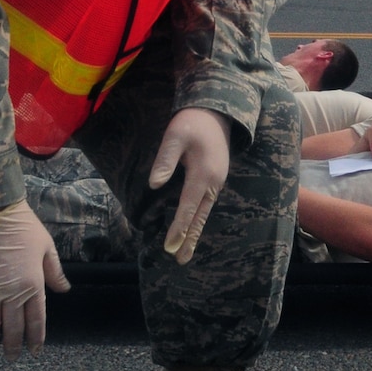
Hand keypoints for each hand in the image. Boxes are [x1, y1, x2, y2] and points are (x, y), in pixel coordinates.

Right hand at [0, 199, 69, 361]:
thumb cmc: (24, 226)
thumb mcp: (46, 247)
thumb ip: (54, 272)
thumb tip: (65, 290)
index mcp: (33, 284)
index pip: (36, 319)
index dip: (35, 338)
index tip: (35, 351)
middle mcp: (12, 292)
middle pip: (13, 327)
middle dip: (13, 346)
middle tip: (11, 359)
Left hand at [150, 107, 231, 264]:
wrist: (217, 110)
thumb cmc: (192, 121)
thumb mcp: (174, 136)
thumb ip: (165, 160)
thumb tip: (153, 184)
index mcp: (203, 173)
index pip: (188, 206)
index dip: (179, 227)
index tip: (170, 247)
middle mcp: (214, 181)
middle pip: (200, 216)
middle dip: (190, 238)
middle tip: (181, 260)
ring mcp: (218, 180)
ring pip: (205, 211)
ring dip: (195, 231)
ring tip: (186, 251)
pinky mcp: (216, 177)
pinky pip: (207, 204)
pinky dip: (199, 218)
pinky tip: (193, 226)